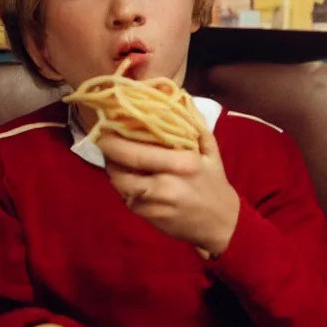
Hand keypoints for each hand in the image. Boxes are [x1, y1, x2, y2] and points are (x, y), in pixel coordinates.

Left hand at [98, 126, 239, 255]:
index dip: (114, 142)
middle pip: (119, 170)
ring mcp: (155, 203)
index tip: (105, 130)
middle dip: (108, 157)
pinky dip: (125, 189)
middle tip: (106, 145)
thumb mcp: (212, 155)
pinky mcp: (149, 217)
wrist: (221, 224)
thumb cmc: (215, 185)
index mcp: (183, 163)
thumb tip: (180, 103)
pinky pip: (128, 199)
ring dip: (114, 173)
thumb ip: (196, 129)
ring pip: (119, 186)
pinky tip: (132, 182)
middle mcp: (165, 184)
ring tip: (118, 162)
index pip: (136, 152)